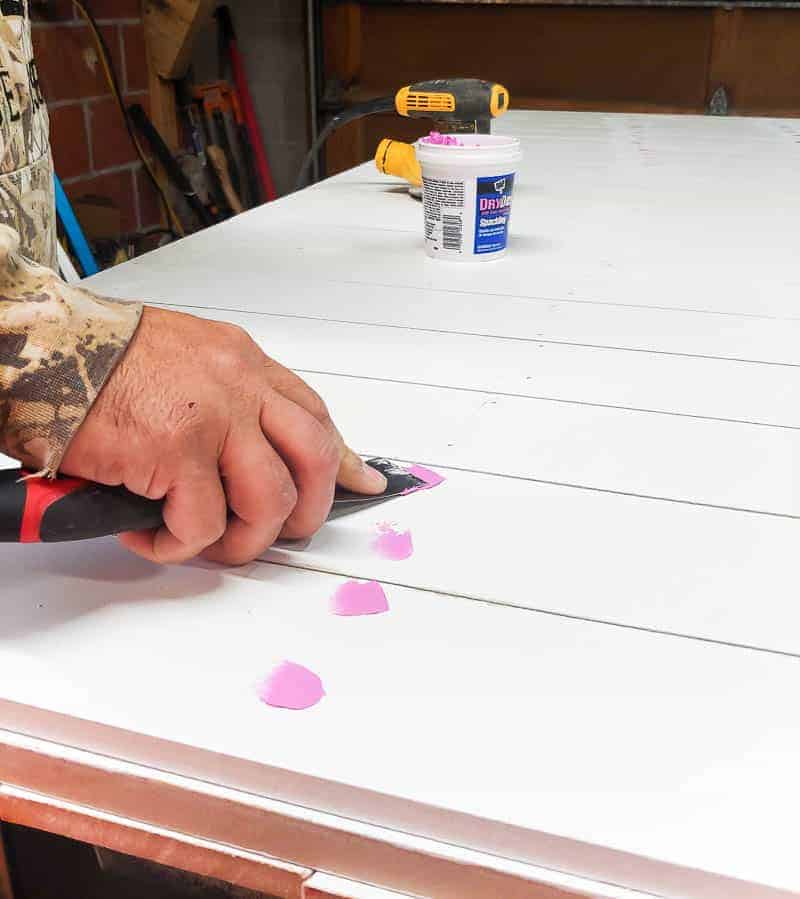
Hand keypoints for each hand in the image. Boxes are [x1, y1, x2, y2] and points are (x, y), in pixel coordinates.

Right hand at [60, 306, 385, 564]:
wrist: (41, 345)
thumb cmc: (98, 358)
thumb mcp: (184, 361)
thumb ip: (226, 398)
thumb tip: (250, 446)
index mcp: (241, 362)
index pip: (313, 414)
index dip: (340, 457)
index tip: (361, 482)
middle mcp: (238, 385)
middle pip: (313, 457)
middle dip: (307, 509)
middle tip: (283, 533)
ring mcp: (211, 417)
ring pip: (269, 499)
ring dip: (245, 538)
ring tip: (209, 543)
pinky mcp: (174, 451)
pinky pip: (201, 523)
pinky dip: (178, 545)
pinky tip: (151, 535)